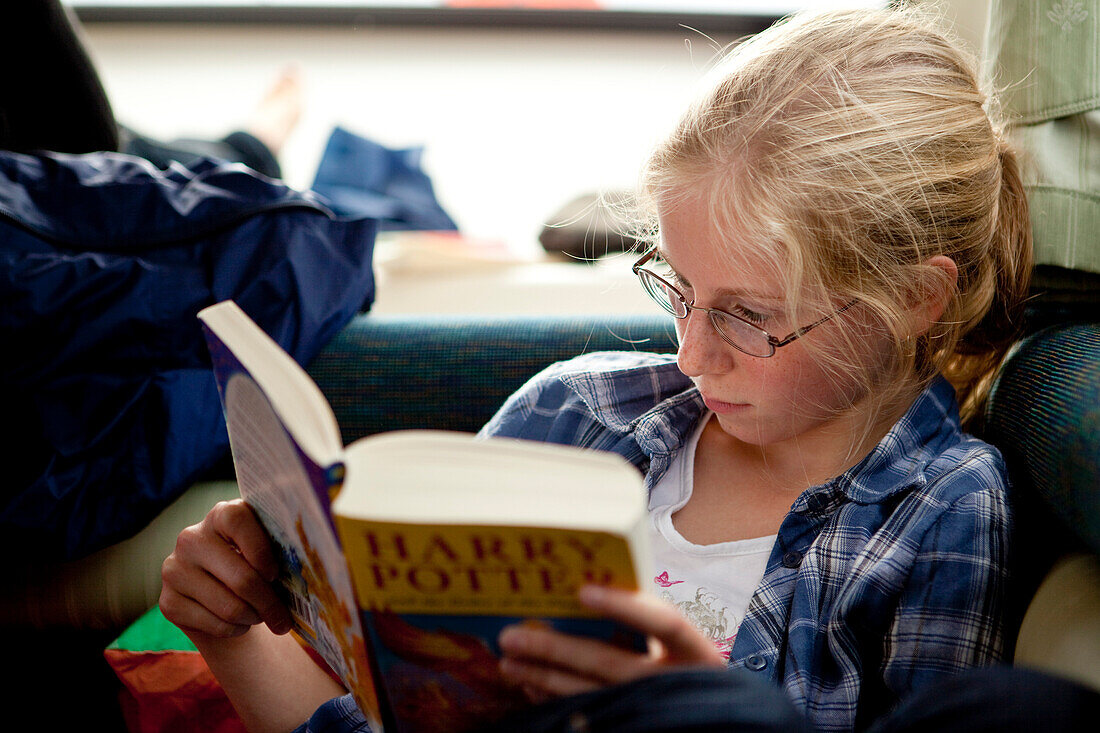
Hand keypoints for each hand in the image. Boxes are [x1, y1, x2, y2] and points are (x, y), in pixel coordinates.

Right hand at [160, 499, 292, 640]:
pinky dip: (236, 630)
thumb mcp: (270, 547)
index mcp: (222, 514)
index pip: (240, 523)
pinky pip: (213, 624)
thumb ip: (284, 547)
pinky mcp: (168, 602)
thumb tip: (322, 563)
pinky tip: (240, 622)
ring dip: (254, 618)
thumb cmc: (257, 564)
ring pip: (229, 606)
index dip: (264, 553)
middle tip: (285, 619)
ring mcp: (175, 569)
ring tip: (262, 616)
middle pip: (241, 577)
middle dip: (270, 603)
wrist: (222, 592)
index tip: (277, 574)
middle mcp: (192, 537)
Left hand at [497, 584, 725, 700]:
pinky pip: (584, 716)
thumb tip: (584, 582)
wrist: (704, 718)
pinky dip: (554, 700)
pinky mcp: (629, 726)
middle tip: (512, 635)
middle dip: (555, 647)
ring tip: (509, 662)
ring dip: (542, 677)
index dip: (625, 606)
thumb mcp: (676, 642)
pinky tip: (530, 687)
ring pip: (589, 694)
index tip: (583, 591)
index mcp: (695, 652)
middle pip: (609, 663)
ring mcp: (650, 711)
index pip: (665, 622)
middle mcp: (674, 684)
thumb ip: (643, 618)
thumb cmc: (682, 665)